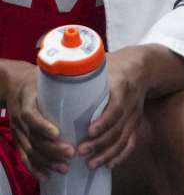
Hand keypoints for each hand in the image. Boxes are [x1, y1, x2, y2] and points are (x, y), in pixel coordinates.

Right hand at [2, 61, 71, 178]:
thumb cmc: (39, 83)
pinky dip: (35, 168)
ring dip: (47, 161)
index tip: (56, 133)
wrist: (14, 86)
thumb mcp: (48, 80)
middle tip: (71, 152)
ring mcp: (19, 133)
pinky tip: (46, 175)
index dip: (42, 126)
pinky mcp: (20, 141)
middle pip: (33, 138)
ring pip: (30, 151)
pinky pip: (25, 158)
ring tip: (64, 167)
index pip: (31, 116)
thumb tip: (98, 83)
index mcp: (28, 103)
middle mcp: (21, 120)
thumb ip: (68, 84)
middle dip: (52, 149)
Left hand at [77, 47, 148, 168]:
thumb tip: (54, 79)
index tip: (88, 131)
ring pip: (124, 138)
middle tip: (80, 151)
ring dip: (108, 153)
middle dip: (100, 142)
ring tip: (91, 164)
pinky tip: (109, 164)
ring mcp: (134, 115)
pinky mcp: (135, 123)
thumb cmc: (116, 67)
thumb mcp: (103, 65)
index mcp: (122, 88)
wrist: (142, 68)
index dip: (104, 121)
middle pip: (119, 128)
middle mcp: (131, 104)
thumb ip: (83, 74)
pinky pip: (131, 142)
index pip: (117, 108)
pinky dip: (121, 155)